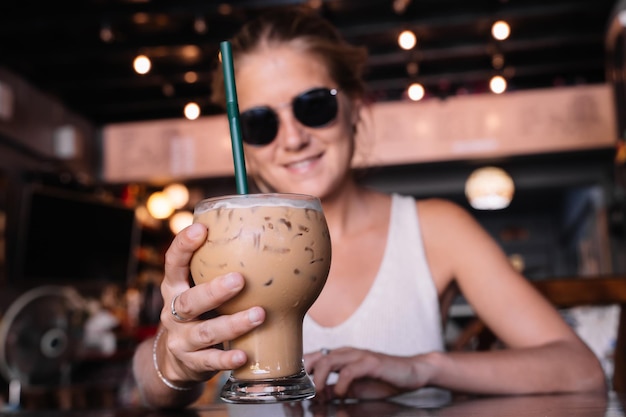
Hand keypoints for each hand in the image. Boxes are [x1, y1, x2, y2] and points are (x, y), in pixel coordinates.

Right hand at [156, 223, 265, 383]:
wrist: (176, 359)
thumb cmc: (201, 312)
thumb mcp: (199, 289)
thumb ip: (220, 270)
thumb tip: (267, 239)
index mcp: (175, 286)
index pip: (173, 262)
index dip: (184, 246)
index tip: (201, 230)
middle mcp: (173, 312)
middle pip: (189, 301)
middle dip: (214, 290)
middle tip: (240, 280)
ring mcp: (181, 339)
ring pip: (205, 332)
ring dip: (233, 324)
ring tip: (259, 315)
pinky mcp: (191, 363)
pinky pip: (210, 361)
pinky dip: (227, 359)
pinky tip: (244, 355)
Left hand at [304, 347, 432, 401]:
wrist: (413, 372)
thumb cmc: (385, 379)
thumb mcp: (355, 388)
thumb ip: (336, 389)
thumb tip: (318, 395)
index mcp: (342, 357)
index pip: (314, 358)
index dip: (302, 372)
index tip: (297, 389)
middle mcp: (347, 352)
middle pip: (316, 356)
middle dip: (305, 375)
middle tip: (304, 392)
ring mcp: (359, 355)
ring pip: (328, 360)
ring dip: (319, 379)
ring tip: (318, 393)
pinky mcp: (370, 362)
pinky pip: (348, 371)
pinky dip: (340, 384)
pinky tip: (341, 394)